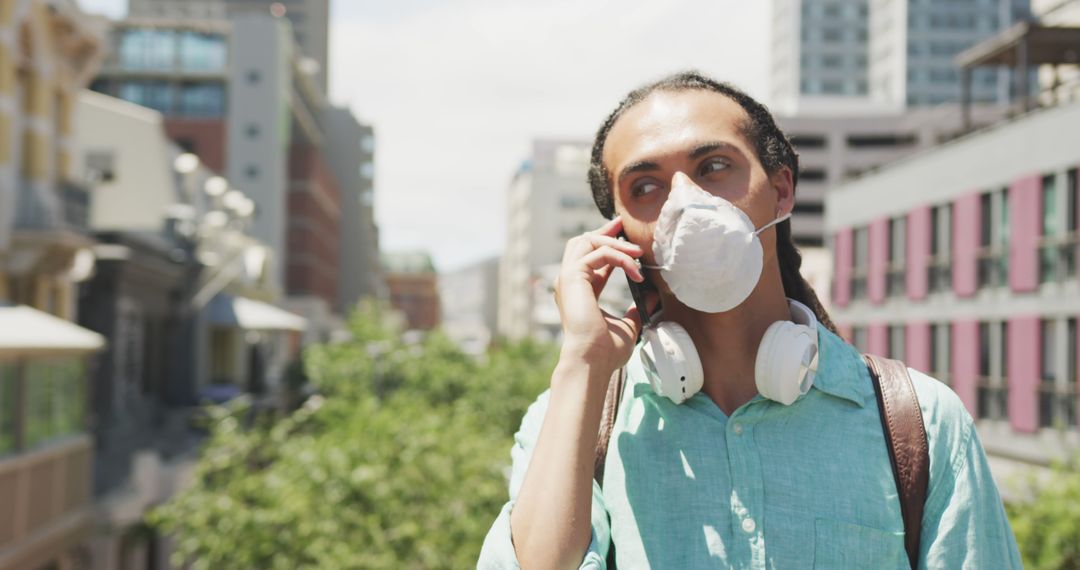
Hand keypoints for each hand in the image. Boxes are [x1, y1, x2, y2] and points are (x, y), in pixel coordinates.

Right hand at [553, 216, 657, 374]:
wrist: (592, 361)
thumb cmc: (606, 351)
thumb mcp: (628, 326)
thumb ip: (636, 310)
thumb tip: (652, 298)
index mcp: (579, 291)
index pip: (590, 258)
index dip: (608, 244)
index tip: (626, 237)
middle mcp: (569, 282)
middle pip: (582, 241)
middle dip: (605, 231)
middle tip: (624, 224)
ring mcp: (567, 278)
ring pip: (588, 241)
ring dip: (615, 242)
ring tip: (637, 252)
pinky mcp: (572, 277)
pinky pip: (599, 253)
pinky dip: (620, 257)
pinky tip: (635, 270)